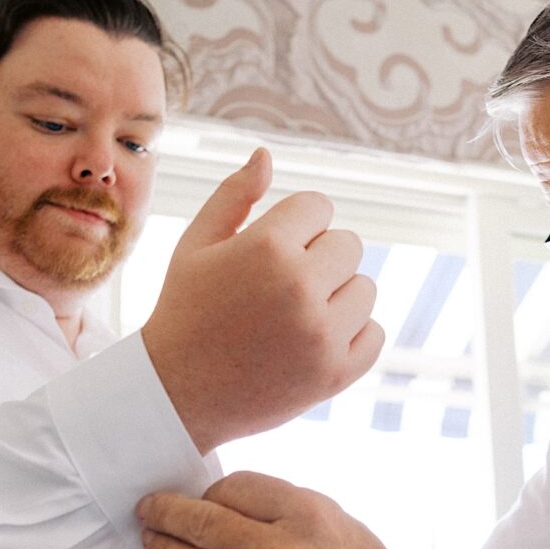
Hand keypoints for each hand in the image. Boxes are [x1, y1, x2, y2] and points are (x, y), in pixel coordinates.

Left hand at [137, 472, 443, 548]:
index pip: (231, 488)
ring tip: (154, 545)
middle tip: (146, 511)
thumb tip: (223, 504)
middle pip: (200, 524)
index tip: (197, 498)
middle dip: (164, 515)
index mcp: (306, 515)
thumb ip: (281, 512)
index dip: (208, 493)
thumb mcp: (335, 524)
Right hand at [142, 148, 384, 453]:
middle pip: (348, 245)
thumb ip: (234, 196)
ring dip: (337, 296)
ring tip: (294, 316)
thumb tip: (266, 154)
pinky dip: (350, 336)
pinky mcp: (336, 373)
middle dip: (318, 258)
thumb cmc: (185, 311)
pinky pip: (373, 334)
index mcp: (267, 246)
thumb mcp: (195, 245)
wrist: (176, 394)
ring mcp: (322, 333)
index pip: (320, 207)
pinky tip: (312, 341)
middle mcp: (300, 286)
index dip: (296, 226)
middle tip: (278, 288)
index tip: (270, 252)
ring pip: (365, 288)